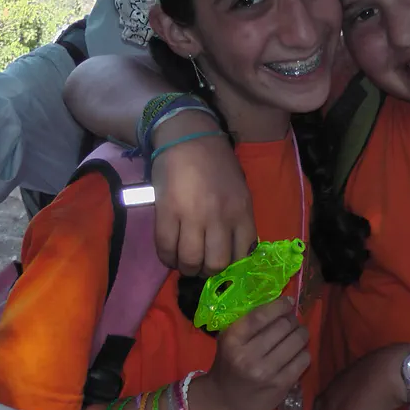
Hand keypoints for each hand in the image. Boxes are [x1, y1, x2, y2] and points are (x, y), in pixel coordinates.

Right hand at [150, 111, 256, 275]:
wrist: (189, 137)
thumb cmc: (216, 163)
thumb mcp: (239, 191)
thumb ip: (238, 219)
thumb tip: (233, 250)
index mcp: (242, 211)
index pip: (243, 255)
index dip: (231, 268)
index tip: (222, 265)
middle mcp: (220, 217)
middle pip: (216, 263)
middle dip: (207, 272)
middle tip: (200, 266)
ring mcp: (193, 215)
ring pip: (191, 260)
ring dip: (186, 267)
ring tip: (183, 262)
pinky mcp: (168, 212)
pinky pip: (166, 247)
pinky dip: (167, 258)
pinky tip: (169, 255)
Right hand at [193, 298, 309, 409]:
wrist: (225, 402)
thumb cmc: (228, 365)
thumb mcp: (229, 340)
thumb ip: (249, 323)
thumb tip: (281, 304)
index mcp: (233, 340)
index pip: (261, 315)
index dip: (279, 305)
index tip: (288, 302)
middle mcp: (248, 355)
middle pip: (283, 325)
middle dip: (292, 320)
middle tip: (292, 322)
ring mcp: (266, 372)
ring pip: (297, 340)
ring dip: (301, 334)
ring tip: (298, 335)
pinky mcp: (281, 385)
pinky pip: (303, 359)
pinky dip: (304, 352)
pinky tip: (297, 353)